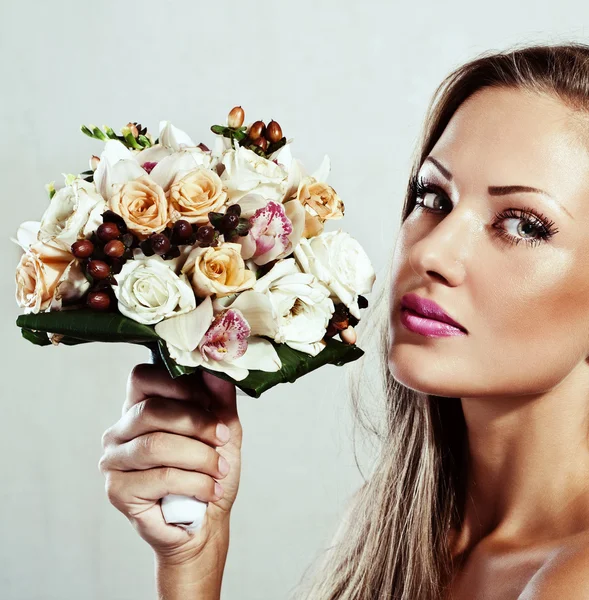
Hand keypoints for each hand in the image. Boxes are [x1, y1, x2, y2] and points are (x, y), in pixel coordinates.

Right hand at [98, 363, 242, 563]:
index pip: (142, 377)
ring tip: (220, 469)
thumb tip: (216, 369)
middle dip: (196, 423)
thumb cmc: (210, 470)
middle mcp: (120, 430)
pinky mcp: (117, 490)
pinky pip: (160, 477)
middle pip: (151, 410)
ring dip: (199, 457)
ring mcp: (114, 460)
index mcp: (139, 407)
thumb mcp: (223, 428)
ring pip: (156, 445)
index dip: (178, 385)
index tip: (208, 401)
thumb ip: (219, 398)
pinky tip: (209, 490)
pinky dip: (195, 482)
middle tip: (222, 438)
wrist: (206, 522)